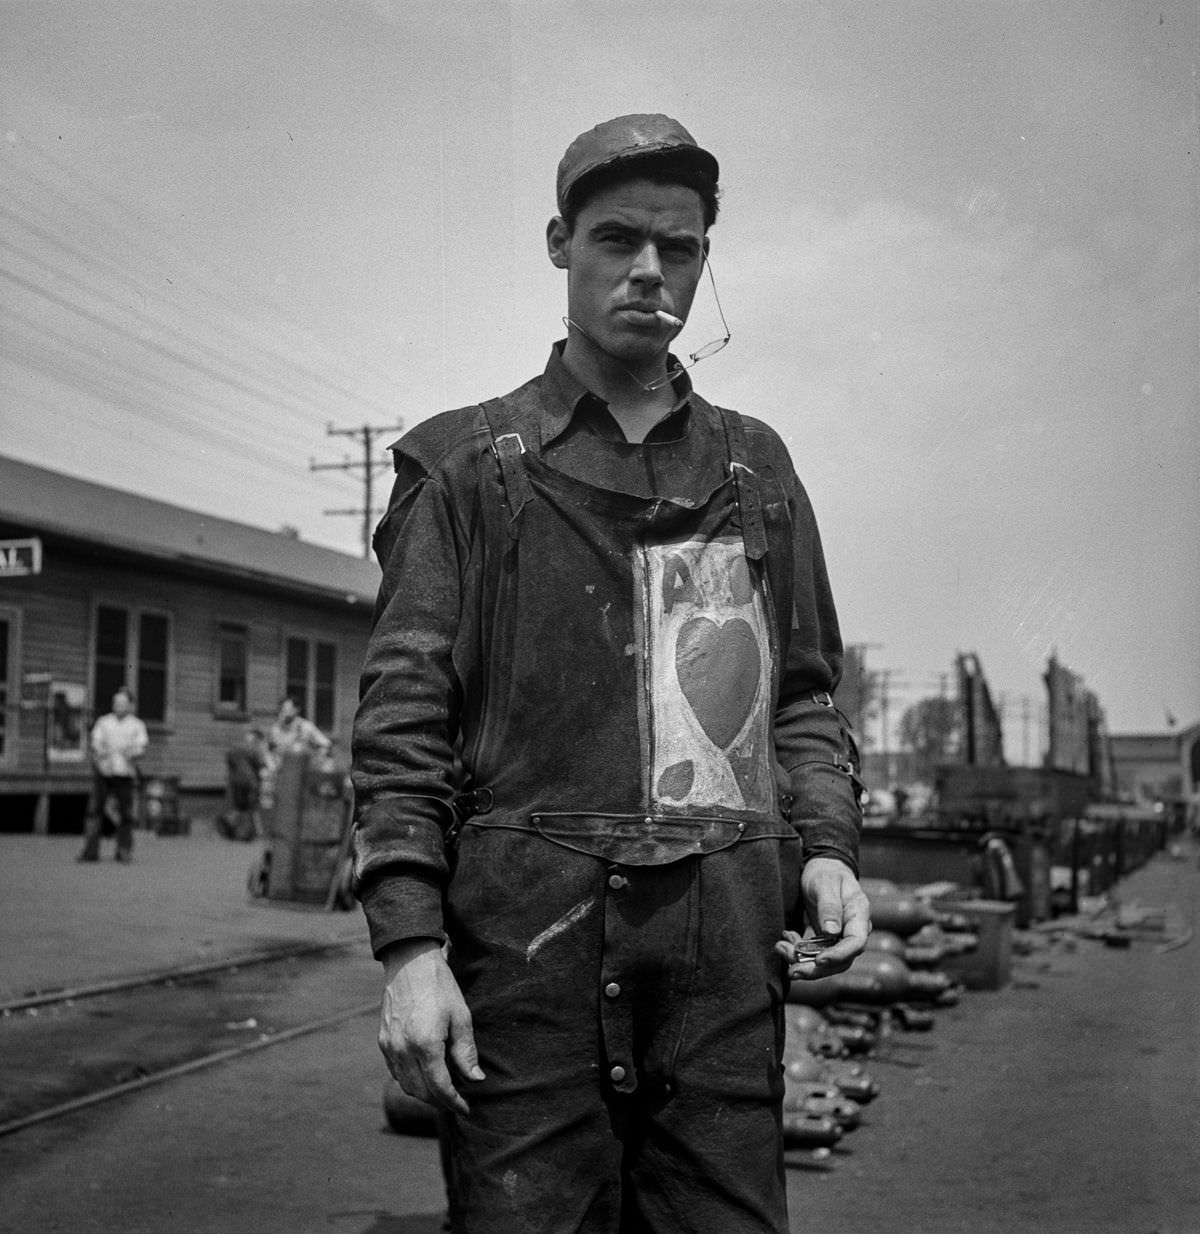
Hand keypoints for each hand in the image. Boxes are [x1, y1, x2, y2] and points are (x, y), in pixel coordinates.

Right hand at [377, 938, 483, 1115]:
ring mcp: (389, 1047)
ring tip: (443, 1090)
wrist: (410, 962)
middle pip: (420, 1092)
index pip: (439, 1088)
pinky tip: (424, 1074)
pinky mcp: (383, 1041)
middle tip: (457, 1101)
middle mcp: (402, 1050)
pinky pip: (395, 1071)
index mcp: (425, 1045)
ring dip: (424, 1093)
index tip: (467, 1108)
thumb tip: (476, 1080)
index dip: (454, 1102)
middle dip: (440, 1101)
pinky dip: (410, 1079)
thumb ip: (466, 1052)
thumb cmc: (440, 986)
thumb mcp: (461, 1017)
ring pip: (405, 1085)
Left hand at [775, 857, 870, 979]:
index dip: (838, 955)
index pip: (856, 943)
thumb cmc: (826, 873)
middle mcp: (852, 930)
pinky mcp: (826, 940)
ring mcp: (840, 937)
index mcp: (859, 915)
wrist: (823, 869)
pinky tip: (785, 941)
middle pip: (841, 960)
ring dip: (803, 962)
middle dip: (816, 969)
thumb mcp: (825, 883)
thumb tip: (832, 932)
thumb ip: (830, 906)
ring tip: (781, 948)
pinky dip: (798, 952)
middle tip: (793, 970)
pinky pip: (815, 954)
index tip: (819, 960)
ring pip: (826, 961)